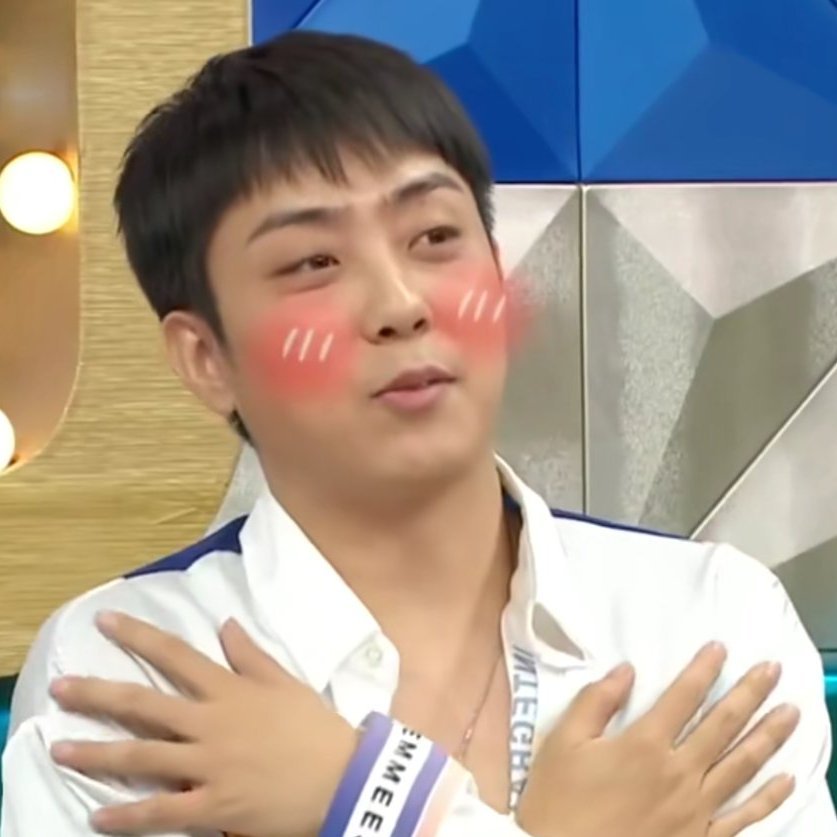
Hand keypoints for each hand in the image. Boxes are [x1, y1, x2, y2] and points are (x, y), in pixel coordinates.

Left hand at [49, 612, 356, 836]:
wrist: (341, 778)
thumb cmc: (313, 728)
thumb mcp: (285, 682)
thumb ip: (251, 654)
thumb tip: (225, 623)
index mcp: (229, 690)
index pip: (176, 655)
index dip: (138, 637)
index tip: (105, 622)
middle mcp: (211, 723)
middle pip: (144, 705)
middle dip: (98, 694)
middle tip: (60, 687)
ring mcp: (209, 765)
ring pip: (142, 757)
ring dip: (97, 754)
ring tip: (60, 749)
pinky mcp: (212, 806)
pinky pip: (163, 812)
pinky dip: (128, 817)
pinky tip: (98, 818)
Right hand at [517, 643, 798, 836]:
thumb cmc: (559, 801)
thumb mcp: (563, 743)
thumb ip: (595, 702)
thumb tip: (626, 670)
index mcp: (644, 744)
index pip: (683, 697)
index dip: (704, 669)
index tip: (721, 648)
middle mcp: (678, 772)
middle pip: (722, 725)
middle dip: (750, 693)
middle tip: (773, 669)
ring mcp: (695, 809)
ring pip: (742, 765)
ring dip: (769, 735)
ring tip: (791, 712)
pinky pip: (743, 816)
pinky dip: (769, 798)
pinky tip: (786, 779)